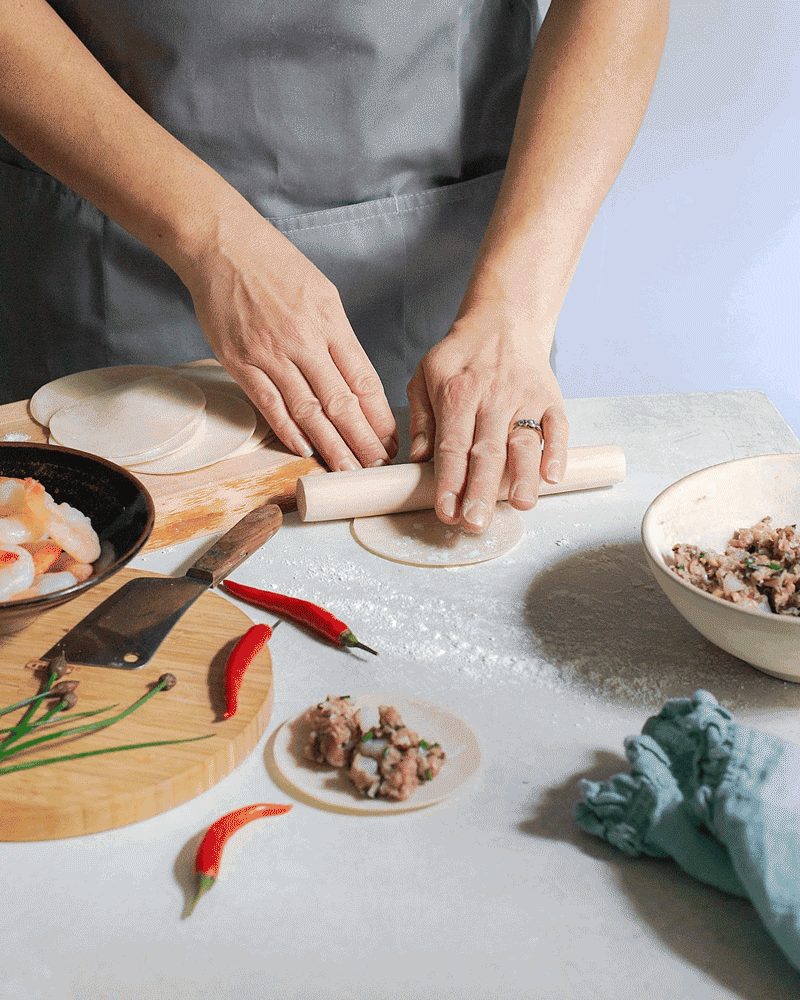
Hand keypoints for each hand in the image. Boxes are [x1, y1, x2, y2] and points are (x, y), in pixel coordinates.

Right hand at [184, 207, 397, 470]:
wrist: (221, 244)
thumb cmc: (274, 265)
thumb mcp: (322, 293)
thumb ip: (338, 337)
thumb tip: (354, 382)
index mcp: (330, 321)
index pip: (363, 380)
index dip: (379, 416)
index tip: (391, 440)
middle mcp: (304, 340)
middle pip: (341, 402)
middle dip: (362, 441)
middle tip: (377, 468)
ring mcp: (271, 353)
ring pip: (308, 410)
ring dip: (330, 445)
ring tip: (347, 470)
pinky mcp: (241, 361)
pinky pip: (270, 404)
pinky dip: (288, 431)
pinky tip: (305, 450)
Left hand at [406, 300, 568, 532]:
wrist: (504, 318)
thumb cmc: (461, 355)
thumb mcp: (425, 375)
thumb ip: (421, 418)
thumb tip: (417, 460)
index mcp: (457, 393)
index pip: (452, 445)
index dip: (450, 481)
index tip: (447, 512)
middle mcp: (492, 397)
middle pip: (487, 450)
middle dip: (482, 490)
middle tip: (476, 523)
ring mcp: (525, 397)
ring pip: (525, 442)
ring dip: (523, 477)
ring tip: (521, 506)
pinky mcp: (551, 397)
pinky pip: (558, 426)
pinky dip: (558, 450)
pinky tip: (553, 476)